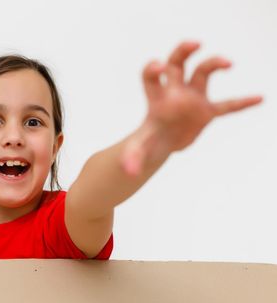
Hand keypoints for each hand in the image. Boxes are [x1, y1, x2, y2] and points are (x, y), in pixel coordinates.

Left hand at [121, 41, 262, 175]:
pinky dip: (241, 103)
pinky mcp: (206, 111)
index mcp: (155, 97)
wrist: (162, 144)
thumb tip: (129, 172)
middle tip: (195, 44)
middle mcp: (174, 91)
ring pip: (203, 72)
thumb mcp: (138, 149)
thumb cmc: (148, 141)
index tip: (159, 67)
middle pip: (177, 62)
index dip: (153, 67)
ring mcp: (192, 98)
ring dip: (215, 63)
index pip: (150, 74)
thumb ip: (133, 157)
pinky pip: (227, 105)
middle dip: (183, 51)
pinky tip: (258, 98)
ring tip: (229, 63)